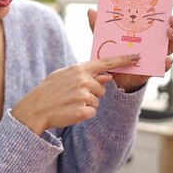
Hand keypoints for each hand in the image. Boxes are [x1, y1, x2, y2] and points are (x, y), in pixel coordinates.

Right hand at [12, 54, 140, 135]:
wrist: (35, 109)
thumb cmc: (48, 91)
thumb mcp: (63, 75)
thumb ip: (85, 74)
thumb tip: (107, 77)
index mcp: (79, 69)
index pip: (106, 63)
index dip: (123, 60)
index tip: (137, 57)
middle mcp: (83, 80)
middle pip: (102, 88)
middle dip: (92, 93)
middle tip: (73, 95)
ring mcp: (84, 96)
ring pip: (97, 101)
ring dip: (87, 104)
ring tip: (69, 103)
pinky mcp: (83, 111)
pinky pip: (92, 112)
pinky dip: (83, 114)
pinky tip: (70, 111)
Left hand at [87, 9, 172, 91]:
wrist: (110, 75)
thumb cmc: (111, 53)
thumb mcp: (105, 38)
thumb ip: (98, 26)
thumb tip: (91, 10)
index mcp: (146, 35)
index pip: (161, 24)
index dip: (168, 18)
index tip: (169, 11)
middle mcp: (154, 45)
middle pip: (170, 34)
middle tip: (170, 21)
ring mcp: (155, 57)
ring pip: (171, 48)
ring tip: (169, 34)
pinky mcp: (152, 70)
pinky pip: (162, 67)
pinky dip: (166, 64)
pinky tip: (167, 60)